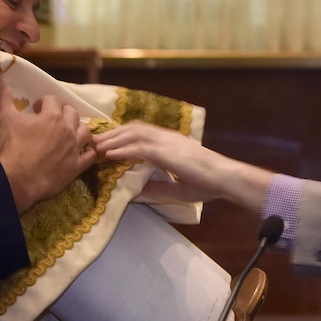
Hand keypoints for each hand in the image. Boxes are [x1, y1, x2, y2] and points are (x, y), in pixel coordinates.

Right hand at [0, 76, 93, 212]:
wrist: (18, 180)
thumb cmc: (12, 148)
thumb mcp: (5, 119)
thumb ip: (3, 97)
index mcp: (52, 117)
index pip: (53, 100)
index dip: (44, 103)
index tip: (36, 109)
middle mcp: (68, 130)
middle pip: (72, 113)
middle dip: (63, 113)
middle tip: (51, 120)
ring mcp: (75, 149)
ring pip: (85, 131)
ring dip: (78, 129)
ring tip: (67, 133)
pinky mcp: (77, 167)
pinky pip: (91, 156)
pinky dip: (88, 152)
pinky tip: (81, 152)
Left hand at [93, 122, 274, 209]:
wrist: (225, 178)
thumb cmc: (210, 184)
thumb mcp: (180, 189)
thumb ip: (159, 188)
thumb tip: (139, 192)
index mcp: (172, 143)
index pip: (142, 133)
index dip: (124, 135)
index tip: (109, 142)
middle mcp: (168, 138)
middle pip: (134, 129)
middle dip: (113, 134)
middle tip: (96, 141)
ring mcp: (167, 143)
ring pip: (133, 134)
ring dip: (113, 139)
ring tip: (97, 146)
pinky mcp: (167, 152)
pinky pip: (139, 148)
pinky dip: (122, 150)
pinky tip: (109, 154)